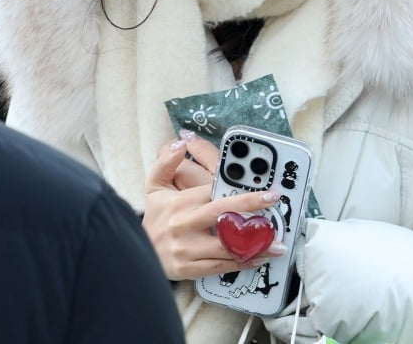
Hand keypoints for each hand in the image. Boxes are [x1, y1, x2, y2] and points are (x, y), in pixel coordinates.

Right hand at [143, 137, 285, 279]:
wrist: (136, 252)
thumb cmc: (155, 218)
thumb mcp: (154, 187)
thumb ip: (166, 162)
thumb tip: (181, 143)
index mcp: (182, 202)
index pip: (216, 192)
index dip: (241, 190)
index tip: (266, 189)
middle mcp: (185, 224)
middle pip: (224, 214)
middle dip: (252, 207)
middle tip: (274, 203)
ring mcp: (187, 248)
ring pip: (226, 246)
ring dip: (254, 244)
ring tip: (277, 243)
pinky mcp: (189, 269)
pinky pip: (220, 266)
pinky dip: (241, 263)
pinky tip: (258, 258)